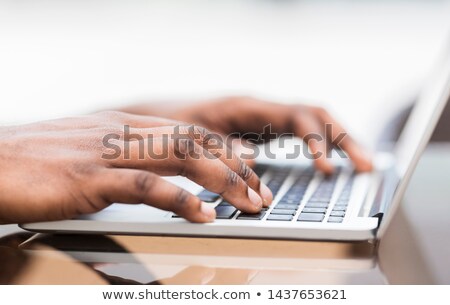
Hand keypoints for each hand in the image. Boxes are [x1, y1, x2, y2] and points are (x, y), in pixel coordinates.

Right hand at [0, 111, 271, 223]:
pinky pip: (146, 183)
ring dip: (221, 180)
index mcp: (126, 124)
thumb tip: (159, 176)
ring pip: (180, 154)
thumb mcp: (93, 151)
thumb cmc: (39, 162)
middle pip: (195, 140)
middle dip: (235, 167)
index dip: (227, 151)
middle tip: (261, 193)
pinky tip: (203, 215)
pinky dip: (180, 198)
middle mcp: (123, 130)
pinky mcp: (89, 176)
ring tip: (247, 203)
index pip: (191, 130)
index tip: (251, 172)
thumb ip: (127, 158)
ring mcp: (107, 150)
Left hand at [121, 97, 372, 172]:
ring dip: (338, 140)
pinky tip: (329, 162)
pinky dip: (319, 146)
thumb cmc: (172, 124)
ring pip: (311, 123)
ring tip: (361, 164)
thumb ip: (222, 147)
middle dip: (343, 137)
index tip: (327, 168)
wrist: (156, 118)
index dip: (316, 141)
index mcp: (246, 106)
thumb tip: (253, 160)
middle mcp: (260, 108)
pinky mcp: (261, 130)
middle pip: (314, 115)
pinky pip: (298, 134)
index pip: (295, 117)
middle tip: (366, 165)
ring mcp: (263, 118)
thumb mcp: (192, 137)